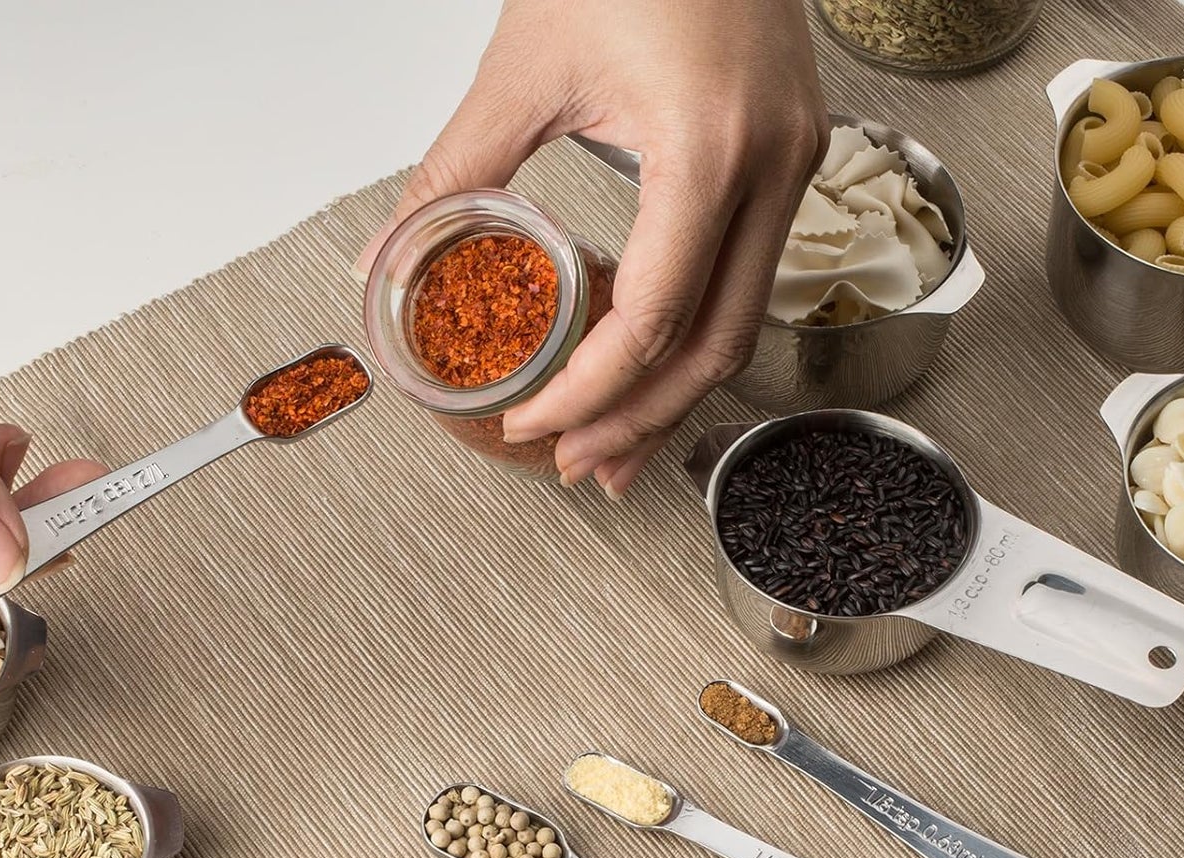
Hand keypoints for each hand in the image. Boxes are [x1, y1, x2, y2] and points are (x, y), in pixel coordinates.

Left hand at [359, 0, 827, 496]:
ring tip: (613, 447)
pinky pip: (751, 281)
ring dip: (675, 397)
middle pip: (716, 348)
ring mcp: (796, 166)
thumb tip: (387, 262)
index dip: (591, 392)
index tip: (535, 425)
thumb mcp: (526, 64)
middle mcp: (772, 167)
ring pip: (746, 327)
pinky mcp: (793, 160)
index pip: (653, 319)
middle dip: (641, 423)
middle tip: (579, 467)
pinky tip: (652, 369)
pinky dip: (697, 338)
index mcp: (708, 148)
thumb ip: (456, 172)